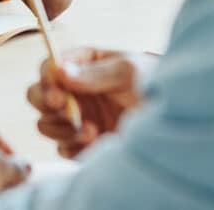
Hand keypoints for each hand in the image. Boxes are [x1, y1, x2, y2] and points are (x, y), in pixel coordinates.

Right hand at [27, 48, 149, 158]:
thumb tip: (60, 71)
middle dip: (46, 103)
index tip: (58, 92)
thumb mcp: (129, 71)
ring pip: (45, 124)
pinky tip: (96, 142)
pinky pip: (62, 148)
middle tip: (64, 108)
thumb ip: (95, 73)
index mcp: (83, 65)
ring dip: (61, 129)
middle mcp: (75, 91)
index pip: (49, 67)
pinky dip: (73, 147)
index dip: (47, 79)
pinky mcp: (84, 142)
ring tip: (91, 130)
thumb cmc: (155, 85)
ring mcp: (78, 117)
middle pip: (37, 95)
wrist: (177, 121)